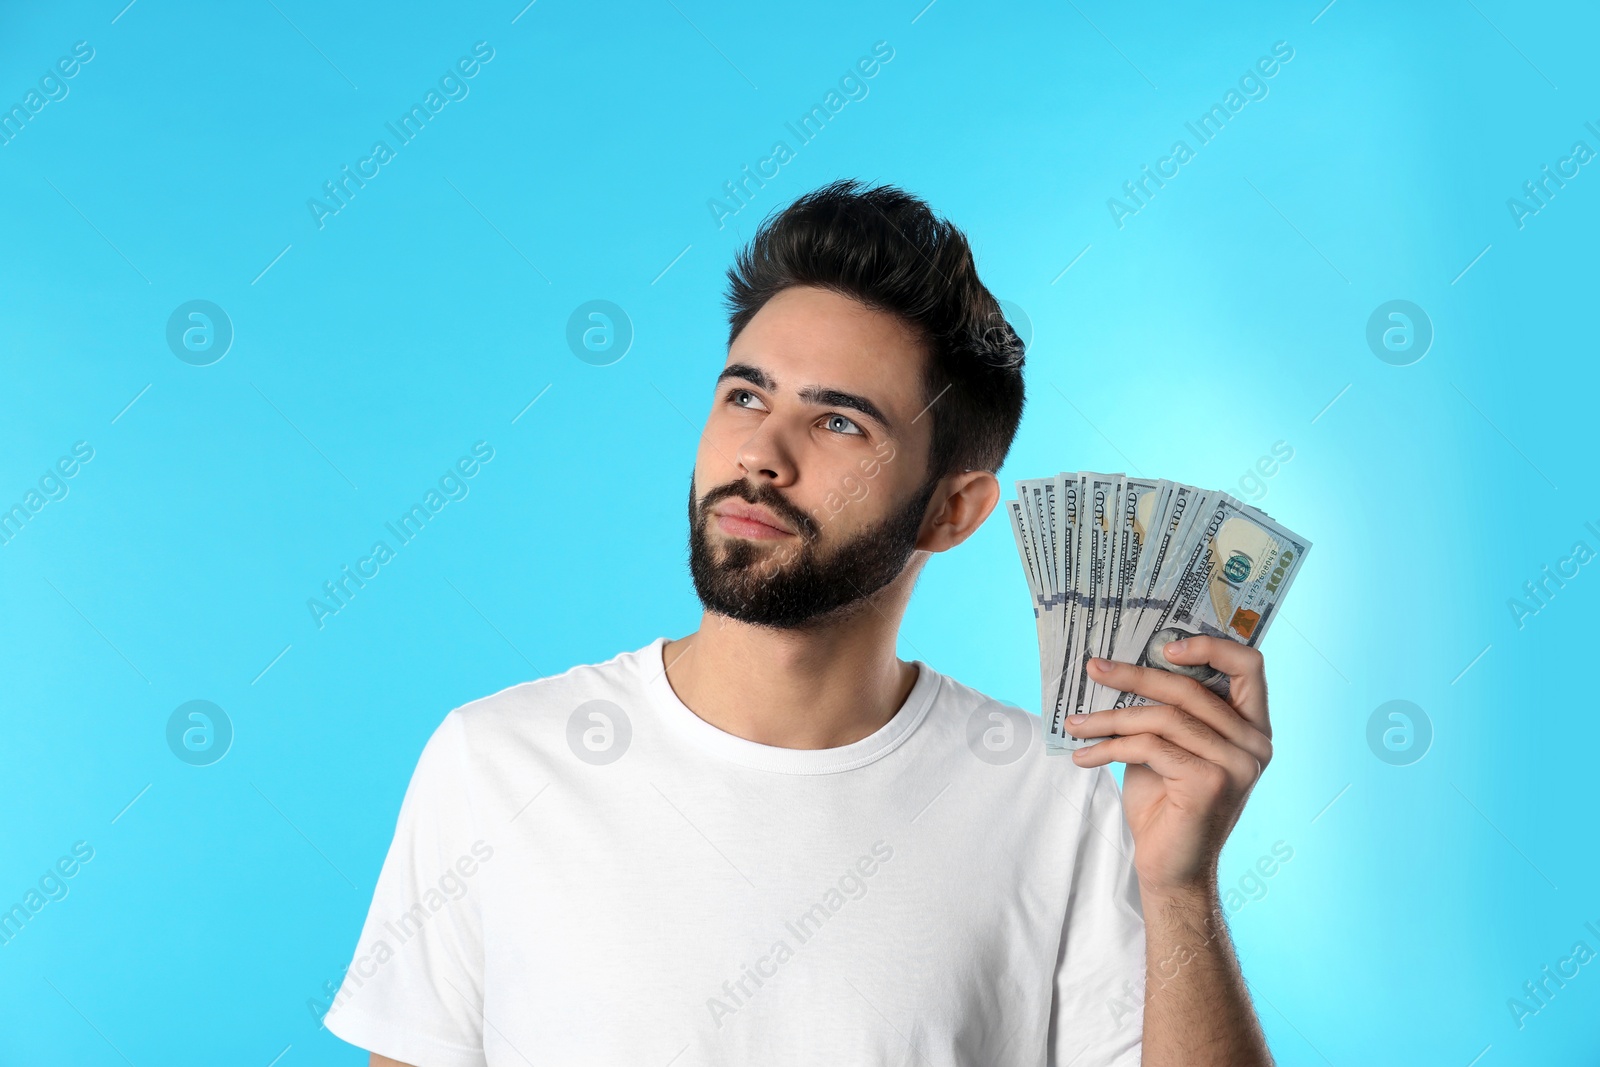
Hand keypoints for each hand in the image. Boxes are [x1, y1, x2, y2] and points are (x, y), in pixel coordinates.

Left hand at [1063, 636, 1272, 899]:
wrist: (1170, 868)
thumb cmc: (1165, 804)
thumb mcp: (1166, 746)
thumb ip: (1165, 710)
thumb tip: (1119, 665)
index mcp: (1252, 727)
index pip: (1249, 666)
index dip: (1210, 646)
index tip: (1164, 646)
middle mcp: (1255, 743)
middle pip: (1190, 689)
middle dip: (1134, 676)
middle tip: (1093, 669)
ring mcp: (1237, 764)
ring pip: (1163, 717)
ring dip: (1110, 718)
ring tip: (1076, 723)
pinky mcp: (1210, 783)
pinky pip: (1150, 747)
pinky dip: (1109, 747)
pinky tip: (1083, 757)